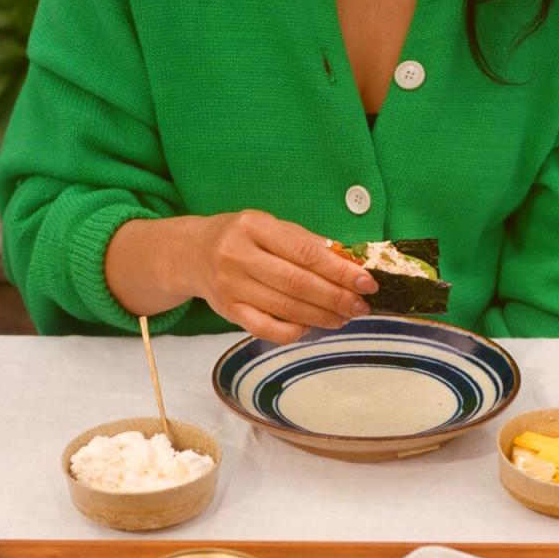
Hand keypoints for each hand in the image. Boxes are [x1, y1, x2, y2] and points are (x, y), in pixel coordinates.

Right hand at [105, 211, 378, 343]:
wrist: (193, 254)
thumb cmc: (242, 238)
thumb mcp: (269, 227)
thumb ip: (305, 242)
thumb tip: (347, 263)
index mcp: (254, 226)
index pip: (305, 252)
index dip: (339, 271)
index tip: (366, 282)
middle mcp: (238, 256)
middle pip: (298, 284)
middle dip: (336, 298)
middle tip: (360, 306)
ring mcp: (231, 287)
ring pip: (286, 309)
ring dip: (322, 317)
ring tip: (344, 317)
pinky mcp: (229, 312)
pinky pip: (268, 329)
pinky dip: (296, 331)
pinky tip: (312, 325)